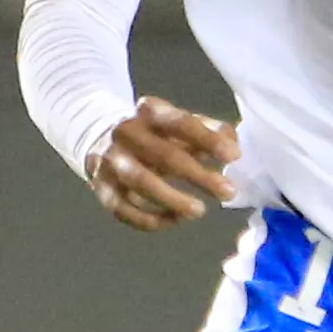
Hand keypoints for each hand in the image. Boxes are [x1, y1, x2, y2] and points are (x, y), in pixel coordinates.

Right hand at [87, 98, 237, 230]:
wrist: (98, 134)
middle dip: (199, 176)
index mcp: (150, 111)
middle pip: (165, 155)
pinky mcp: (101, 187)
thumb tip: (234, 147)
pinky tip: (174, 220)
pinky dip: (149, 219)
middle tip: (228, 192)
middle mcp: (127, 133)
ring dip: (172, 199)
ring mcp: (111, 160)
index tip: (234, 156)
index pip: (181, 123)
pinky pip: (123, 209)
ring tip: (200, 211)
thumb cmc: (154, 133)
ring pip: (140, 182)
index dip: (208, 139)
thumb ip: (210, 131)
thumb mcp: (179, 124)